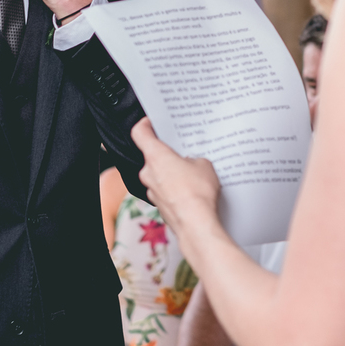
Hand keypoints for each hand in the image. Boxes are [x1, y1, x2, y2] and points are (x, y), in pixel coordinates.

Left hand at [131, 118, 221, 235]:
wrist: (196, 223)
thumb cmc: (197, 193)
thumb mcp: (204, 165)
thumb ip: (194, 159)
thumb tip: (191, 164)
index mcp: (156, 156)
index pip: (140, 133)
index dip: (145, 125)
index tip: (152, 122)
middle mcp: (148, 173)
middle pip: (152, 156)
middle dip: (168, 153)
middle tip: (184, 151)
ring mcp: (152, 191)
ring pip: (159, 175)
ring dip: (172, 172)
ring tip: (193, 173)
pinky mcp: (159, 205)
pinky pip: (165, 190)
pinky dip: (175, 188)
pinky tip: (192, 190)